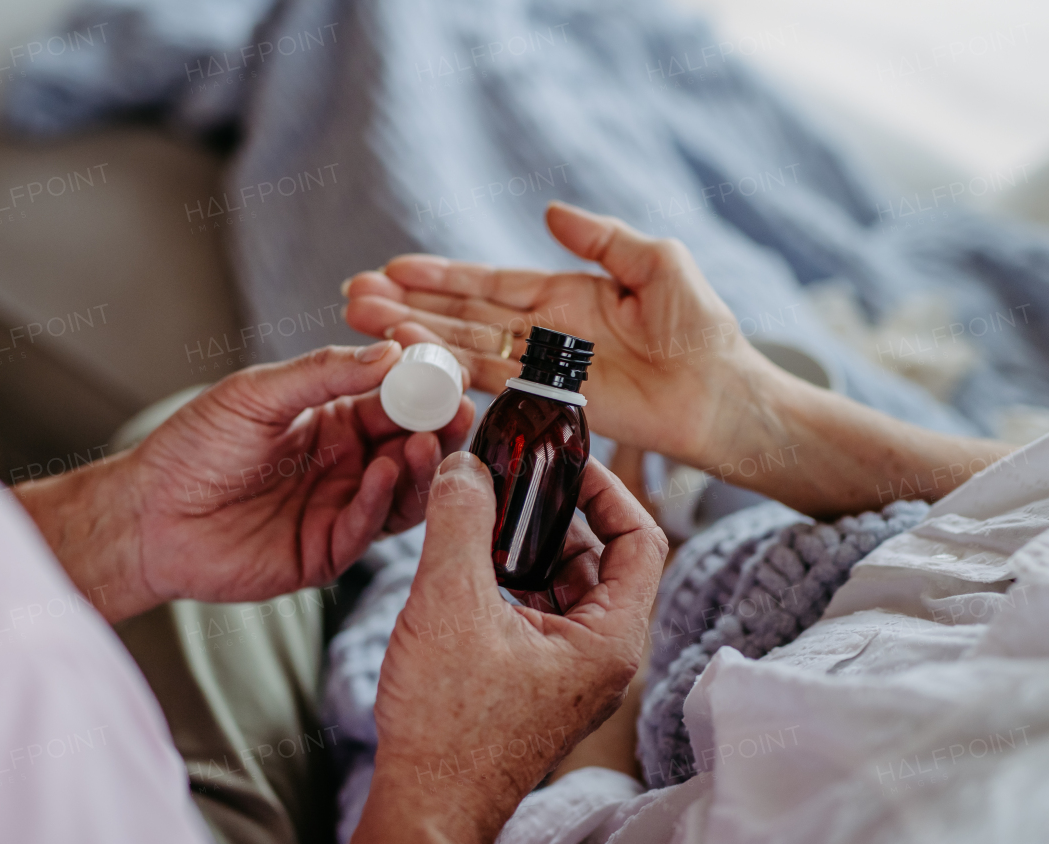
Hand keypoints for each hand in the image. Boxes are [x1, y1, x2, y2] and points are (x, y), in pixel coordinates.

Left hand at [16, 342, 474, 620]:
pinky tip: (384, 473)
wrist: (148, 513)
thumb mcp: (256, 394)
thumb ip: (322, 374)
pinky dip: (380, 500)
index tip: (445, 364)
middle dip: (439, 426)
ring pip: (402, 491)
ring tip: (427, 441)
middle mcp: (350, 464)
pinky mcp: (328, 552)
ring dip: (421, 467)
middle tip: (456, 409)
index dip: (423, 381)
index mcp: (338, 418)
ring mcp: (342, 509)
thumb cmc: (193, 447)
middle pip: (413, 445)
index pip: (397, 397)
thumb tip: (389, 353)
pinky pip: (366, 528)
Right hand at [344, 201, 778, 468]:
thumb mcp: (655, 263)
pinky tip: (411, 356)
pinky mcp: (545, 400)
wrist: (721, 394)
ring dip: (414, 334)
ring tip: (364, 320)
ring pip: (462, 345)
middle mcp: (540, 332)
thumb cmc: (701, 328)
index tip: (393, 268)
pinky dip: (447, 368)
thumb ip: (601, 238)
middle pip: (461, 314)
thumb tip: (549, 210)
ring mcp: (539, 367)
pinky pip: (488, 380)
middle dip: (408, 305)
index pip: (488, 282)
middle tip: (355, 297)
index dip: (440, 275)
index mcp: (561, 295)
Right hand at [349, 452, 666, 843]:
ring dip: (524, 547)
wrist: (426, 801)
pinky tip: (465, 564)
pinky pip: (535, 612)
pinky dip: (507, 580)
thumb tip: (464, 466)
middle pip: (598, 558)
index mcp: (608, 639)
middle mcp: (599, 656)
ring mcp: (568, 672)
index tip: (565, 462)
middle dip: (552, 515)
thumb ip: (458, 522)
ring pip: (561, 585)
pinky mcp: (533, 681)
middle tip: (510, 480)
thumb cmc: (448, 724)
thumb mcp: (449, 602)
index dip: (608, 490)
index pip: (642, 539)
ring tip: (479, 517)